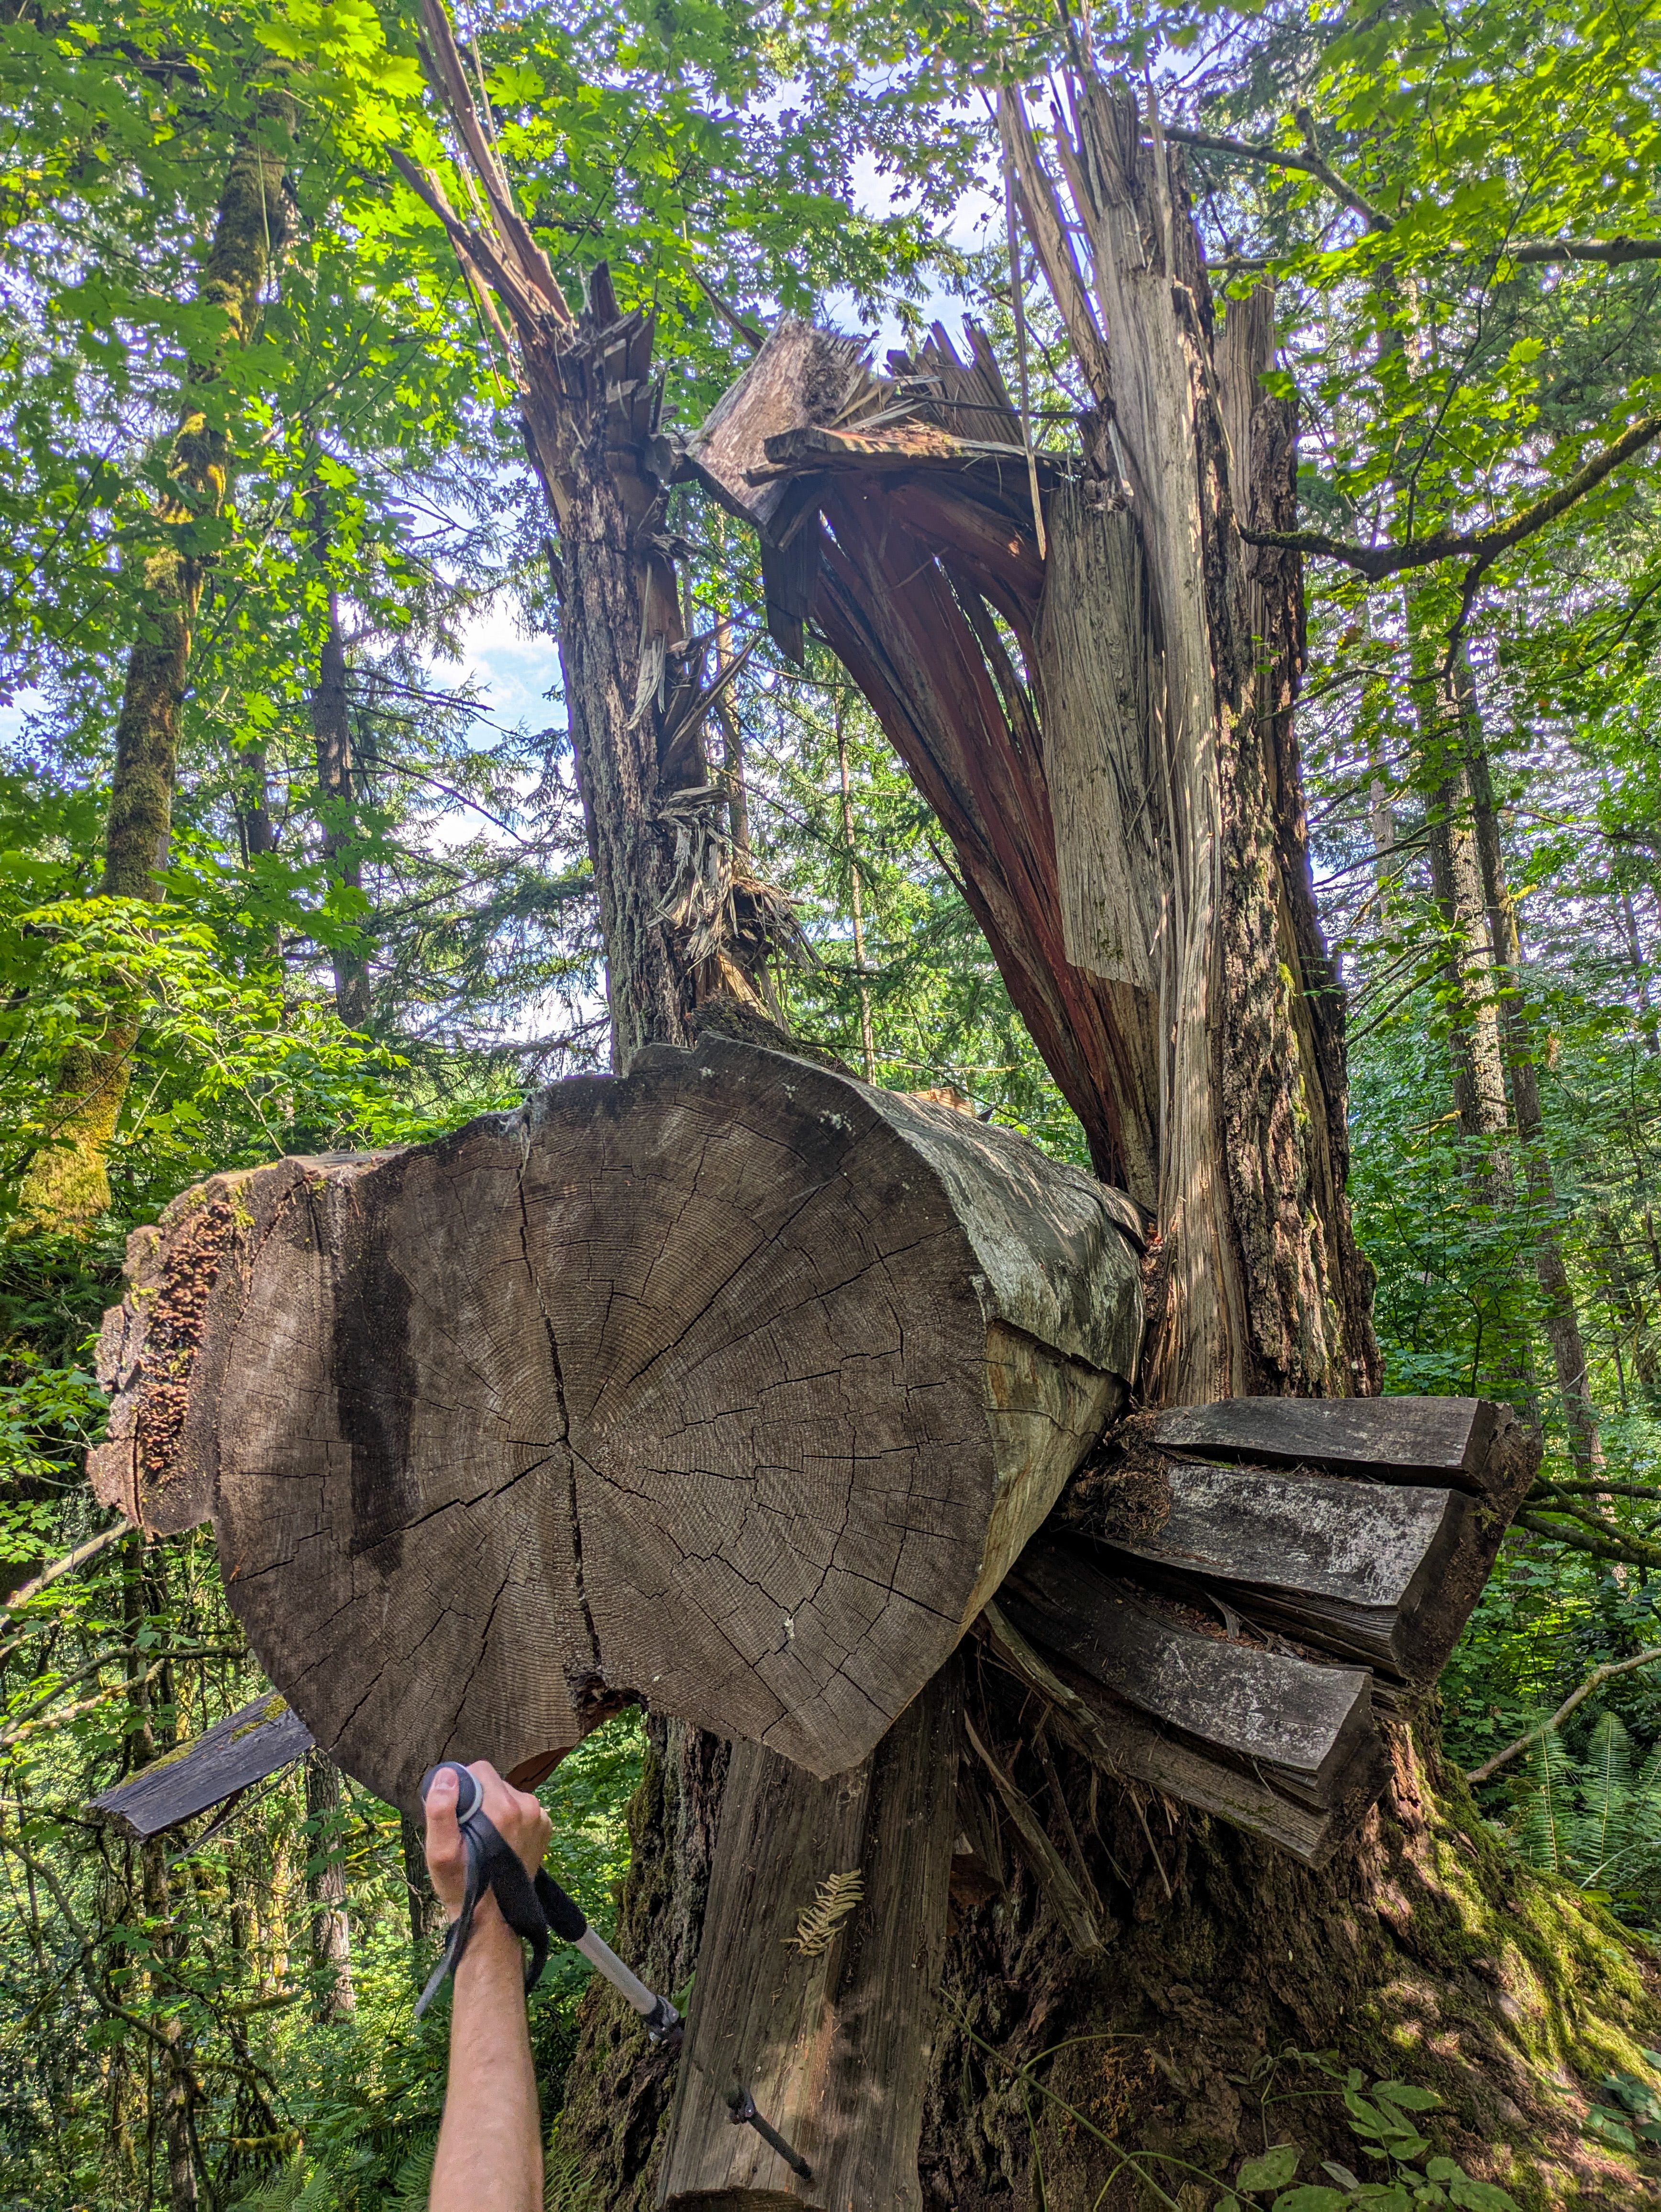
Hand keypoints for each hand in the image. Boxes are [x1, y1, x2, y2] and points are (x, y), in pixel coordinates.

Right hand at [423, 1761, 552, 1921]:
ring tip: (484, 1839)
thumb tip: (448, 1775)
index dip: (463, 1786)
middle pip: (495, 1782)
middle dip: (479, 1799)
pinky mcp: (545, 1827)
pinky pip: (523, 1809)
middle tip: (468, 1829)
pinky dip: (511, 1819)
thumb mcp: (440, 1852)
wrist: (493, 1918)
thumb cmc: (462, 1885)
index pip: (480, 1770)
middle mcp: (528, 1807)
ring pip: (509, 1795)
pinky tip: (501, 1842)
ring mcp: (540, 1818)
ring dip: (495, 1809)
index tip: (457, 1812)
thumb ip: (441, 1809)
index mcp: (504, 1809)